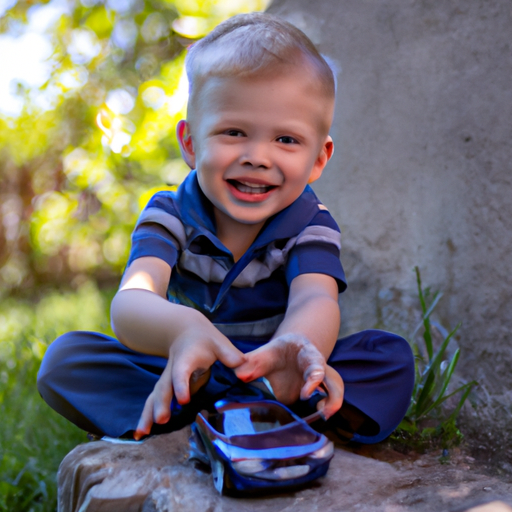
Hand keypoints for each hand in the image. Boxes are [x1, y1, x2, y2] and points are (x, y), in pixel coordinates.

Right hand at [134, 324, 244, 439]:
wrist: (184, 330)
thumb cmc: (205, 338)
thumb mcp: (219, 342)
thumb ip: (230, 355)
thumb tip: (244, 370)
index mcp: (186, 359)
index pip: (181, 372)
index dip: (181, 385)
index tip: (182, 400)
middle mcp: (172, 370)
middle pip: (164, 387)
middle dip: (161, 403)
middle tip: (162, 420)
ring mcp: (166, 379)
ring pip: (155, 396)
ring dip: (148, 413)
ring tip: (142, 433)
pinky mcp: (165, 387)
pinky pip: (153, 401)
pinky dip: (146, 415)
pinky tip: (141, 433)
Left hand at [234, 333, 342, 418]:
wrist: (287, 351)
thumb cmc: (276, 353)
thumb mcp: (265, 353)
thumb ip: (252, 362)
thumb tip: (239, 373)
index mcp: (309, 356)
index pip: (317, 367)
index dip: (313, 381)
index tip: (304, 395)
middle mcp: (319, 370)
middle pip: (335, 381)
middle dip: (333, 397)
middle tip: (322, 413)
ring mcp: (319, 384)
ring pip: (335, 392)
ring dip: (331, 406)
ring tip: (321, 418)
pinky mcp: (315, 396)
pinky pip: (325, 403)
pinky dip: (322, 412)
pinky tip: (311, 421)